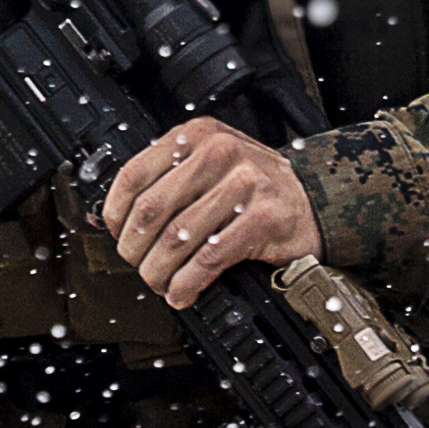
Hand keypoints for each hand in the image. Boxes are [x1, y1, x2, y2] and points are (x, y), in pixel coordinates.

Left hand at [101, 119, 317, 310]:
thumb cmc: (258, 187)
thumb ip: (169, 180)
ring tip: (159, 283)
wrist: (316, 201)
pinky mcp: (261, 219)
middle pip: (152, 209)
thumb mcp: (212, 165)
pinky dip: (187, 283)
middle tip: (138, 265)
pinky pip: (208, 258)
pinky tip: (182, 292)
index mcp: (198, 136)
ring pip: (177, 238)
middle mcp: (218, 153)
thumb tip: (112, 217)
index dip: (116, 212)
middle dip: (135, 248)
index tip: (116, 233)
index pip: (135, 173)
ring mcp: (243, 184)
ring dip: (159, 271)